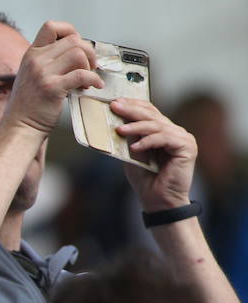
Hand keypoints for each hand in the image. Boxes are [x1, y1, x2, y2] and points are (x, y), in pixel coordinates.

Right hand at [3, 21, 102, 136]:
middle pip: (73, 40)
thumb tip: (77, 53)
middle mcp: (35, 60)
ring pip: (78, 54)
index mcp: (31, 54)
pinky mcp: (52, 88)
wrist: (19, 127)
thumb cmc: (29, 105)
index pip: (52, 26)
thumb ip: (48, 62)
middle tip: (89, 68)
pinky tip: (93, 86)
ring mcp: (42, 73)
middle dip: (88, 53)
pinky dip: (93, 80)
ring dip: (90, 66)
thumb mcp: (32, 75)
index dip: (70, 31)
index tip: (78, 47)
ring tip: (88, 79)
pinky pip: (82, 74)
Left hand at [111, 97, 196, 211]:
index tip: (114, 102)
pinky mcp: (187, 147)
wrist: (158, 200)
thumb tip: (117, 119)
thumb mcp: (132, 153)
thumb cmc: (145, 179)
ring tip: (119, 130)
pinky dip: (148, 141)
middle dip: (131, 110)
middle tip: (115, 106)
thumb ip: (129, 137)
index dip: (132, 105)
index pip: (149, 111)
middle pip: (152, 115)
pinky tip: (135, 147)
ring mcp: (183, 138)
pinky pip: (165, 138)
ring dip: (136, 127)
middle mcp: (175, 132)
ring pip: (157, 125)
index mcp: (163, 131)